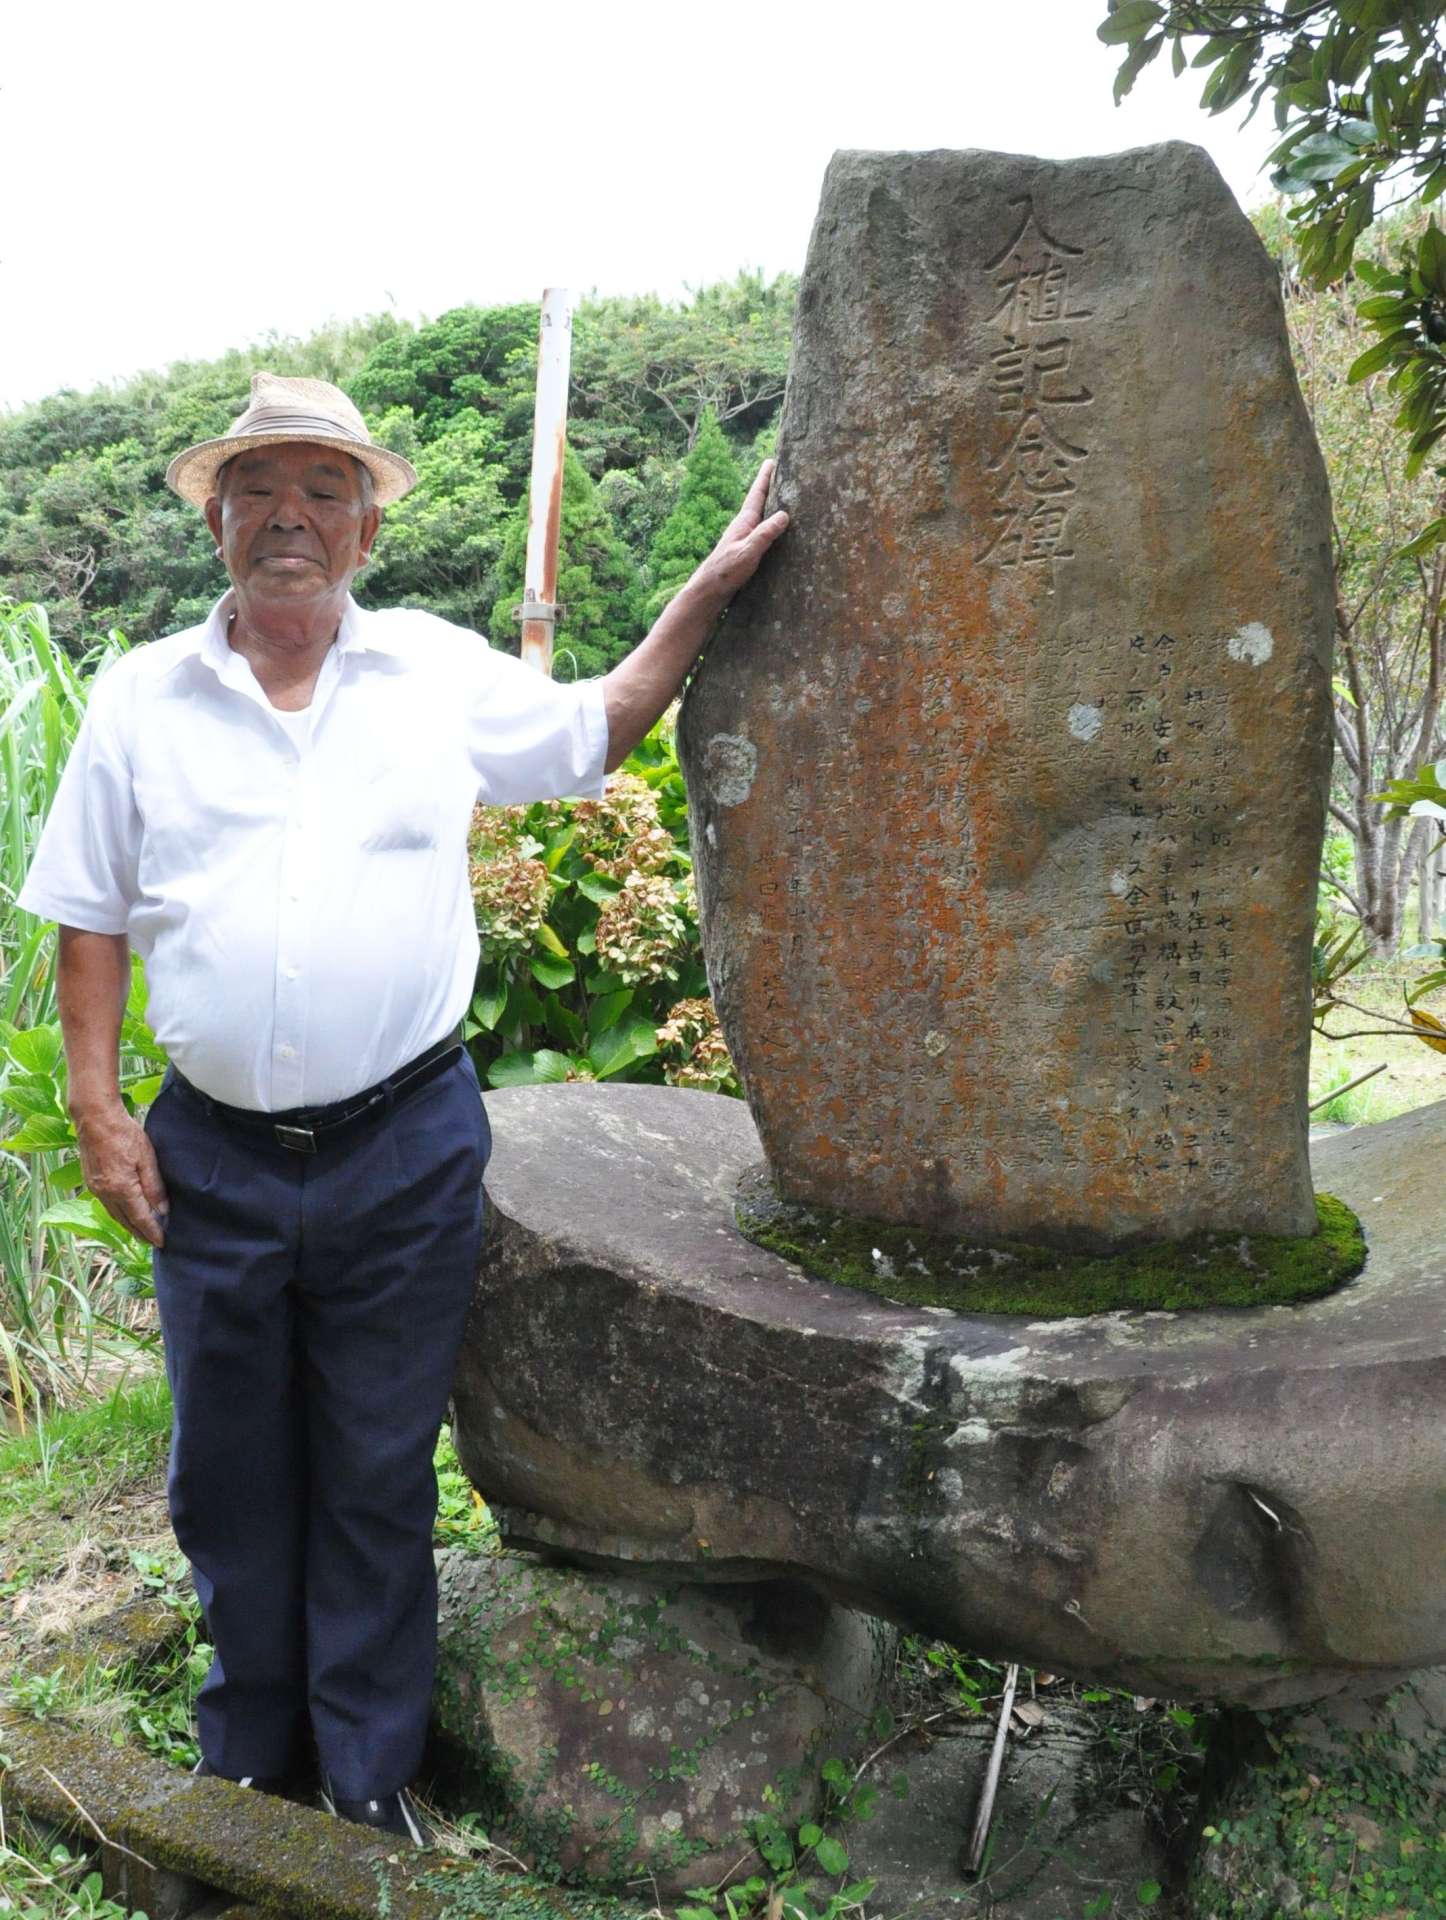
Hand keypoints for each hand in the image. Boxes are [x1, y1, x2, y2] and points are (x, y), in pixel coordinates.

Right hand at [73, 1098, 169, 1247]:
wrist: (95, 1118)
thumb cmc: (123, 1134)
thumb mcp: (146, 1158)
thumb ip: (154, 1186)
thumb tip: (162, 1210)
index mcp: (121, 1188)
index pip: (140, 1218)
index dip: (152, 1232)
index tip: (162, 1242)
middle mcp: (105, 1193)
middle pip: (125, 1221)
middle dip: (140, 1233)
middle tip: (153, 1242)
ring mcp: (95, 1188)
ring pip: (114, 1214)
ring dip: (128, 1225)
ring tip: (141, 1233)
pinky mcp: (90, 1181)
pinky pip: (106, 1205)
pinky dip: (118, 1213)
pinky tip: (126, 1213)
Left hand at [689, 459, 789, 610]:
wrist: (709, 591)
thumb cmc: (726, 572)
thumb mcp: (748, 551)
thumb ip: (765, 533)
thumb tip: (785, 514)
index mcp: (744, 522)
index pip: (756, 494)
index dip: (765, 477)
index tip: (772, 460)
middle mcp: (744, 527)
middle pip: (760, 502)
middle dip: (771, 487)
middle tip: (783, 473)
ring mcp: (744, 539)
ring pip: (762, 517)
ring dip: (772, 506)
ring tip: (786, 498)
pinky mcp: (746, 551)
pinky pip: (763, 532)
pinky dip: (772, 526)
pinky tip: (779, 532)